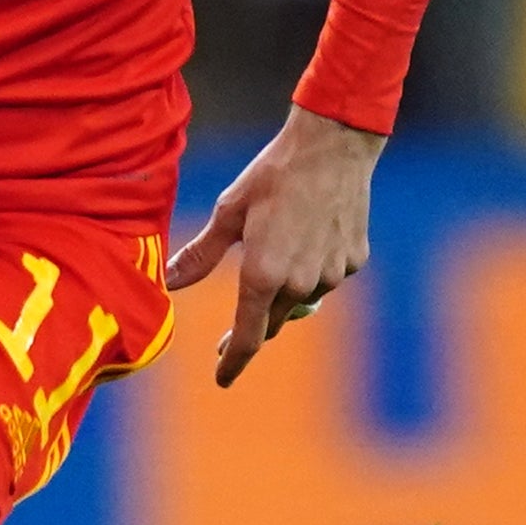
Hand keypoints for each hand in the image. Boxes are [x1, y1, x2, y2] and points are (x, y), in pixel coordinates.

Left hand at [164, 106, 381, 387]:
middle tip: (232, 333)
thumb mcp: (229, 212)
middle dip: (253, 327)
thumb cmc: (273, 175)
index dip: (233, 361)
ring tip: (278, 248)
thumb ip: (202, 255)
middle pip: (273, 322)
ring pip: (301, 298)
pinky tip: (309, 234)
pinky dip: (313, 267)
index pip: (247, 337)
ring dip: (285, 290)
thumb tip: (171, 284)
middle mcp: (300, 284)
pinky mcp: (354, 261)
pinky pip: (327, 277)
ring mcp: (332, 275)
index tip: (222, 378)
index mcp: (263, 275)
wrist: (333, 146)